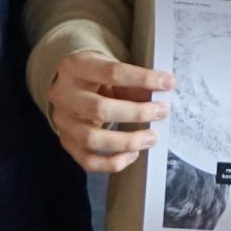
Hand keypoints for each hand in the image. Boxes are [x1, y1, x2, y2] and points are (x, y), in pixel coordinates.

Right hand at [48, 53, 174, 173]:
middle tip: (162, 112)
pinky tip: (133, 155)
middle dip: (136, 113)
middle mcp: (63, 96)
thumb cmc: (96, 76)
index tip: (168, 83)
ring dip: (127, 142)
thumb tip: (164, 90)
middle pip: (100, 109)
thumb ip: (134, 81)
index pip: (111, 73)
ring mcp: (62, 122)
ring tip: (151, 138)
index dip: (142, 79)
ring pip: (92, 139)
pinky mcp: (66, 143)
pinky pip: (88, 161)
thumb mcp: (111, 68)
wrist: (67, 87)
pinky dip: (113, 163)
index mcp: (75, 68)